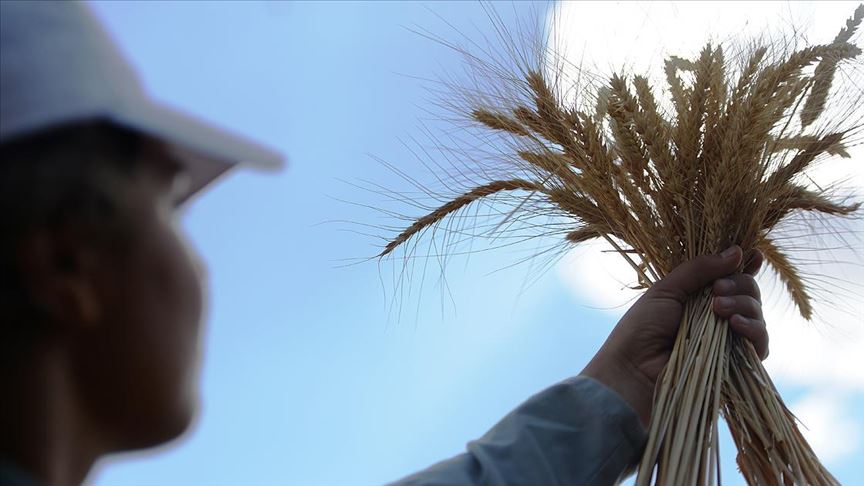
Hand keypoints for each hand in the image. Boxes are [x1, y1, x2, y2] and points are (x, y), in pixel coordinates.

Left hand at [580, 245, 767, 427]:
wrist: (633, 369)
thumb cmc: (641, 329)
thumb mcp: (666, 290)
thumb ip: (699, 269)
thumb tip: (738, 251)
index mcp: (699, 297)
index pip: (731, 277)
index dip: (744, 265)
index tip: (752, 254)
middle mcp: (717, 316)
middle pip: (749, 292)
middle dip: (739, 284)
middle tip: (717, 289)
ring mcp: (728, 340)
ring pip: (758, 315)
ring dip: (745, 304)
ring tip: (718, 307)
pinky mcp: (736, 364)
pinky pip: (760, 345)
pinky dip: (754, 329)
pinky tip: (736, 324)